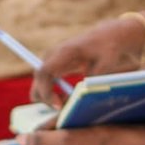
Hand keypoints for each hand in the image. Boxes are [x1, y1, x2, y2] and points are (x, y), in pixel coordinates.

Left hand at [19, 124, 144, 144]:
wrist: (129, 141)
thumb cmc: (101, 139)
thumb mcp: (68, 137)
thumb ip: (41, 139)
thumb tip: (18, 139)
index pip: (38, 137)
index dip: (50, 123)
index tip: (67, 119)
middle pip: (47, 137)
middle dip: (57, 124)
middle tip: (76, 119)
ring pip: (59, 135)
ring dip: (67, 125)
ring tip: (83, 122)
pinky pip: (70, 138)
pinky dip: (75, 129)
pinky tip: (89, 127)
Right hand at [30, 15, 144, 106]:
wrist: (106, 37)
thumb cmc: (106, 50)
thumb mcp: (104, 66)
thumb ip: (91, 80)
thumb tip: (79, 97)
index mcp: (65, 52)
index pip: (44, 72)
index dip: (46, 91)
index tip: (58, 105)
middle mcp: (54, 54)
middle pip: (38, 78)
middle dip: (44, 96)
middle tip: (60, 108)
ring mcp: (52, 58)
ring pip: (39, 80)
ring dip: (46, 95)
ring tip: (63, 103)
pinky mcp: (54, 63)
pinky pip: (45, 79)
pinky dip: (49, 91)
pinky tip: (63, 97)